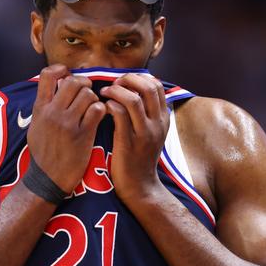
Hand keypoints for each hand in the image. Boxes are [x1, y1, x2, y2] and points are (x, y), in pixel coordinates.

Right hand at [27, 65, 106, 193]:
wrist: (47, 179)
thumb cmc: (43, 152)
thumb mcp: (35, 125)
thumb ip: (44, 105)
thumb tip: (54, 86)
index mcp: (40, 108)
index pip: (47, 75)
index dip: (61, 70)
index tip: (68, 75)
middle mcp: (53, 113)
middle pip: (73, 81)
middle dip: (83, 83)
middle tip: (86, 92)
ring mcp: (68, 124)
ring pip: (88, 94)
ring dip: (94, 98)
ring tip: (92, 108)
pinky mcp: (83, 135)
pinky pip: (98, 110)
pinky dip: (101, 111)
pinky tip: (98, 118)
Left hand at [100, 74, 169, 202]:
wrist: (139, 187)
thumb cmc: (139, 158)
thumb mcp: (151, 134)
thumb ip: (146, 114)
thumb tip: (133, 92)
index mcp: (163, 118)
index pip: (156, 85)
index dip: (138, 77)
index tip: (124, 82)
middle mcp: (157, 123)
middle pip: (148, 87)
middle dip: (128, 79)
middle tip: (113, 84)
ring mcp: (144, 133)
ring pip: (133, 99)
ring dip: (116, 91)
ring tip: (104, 93)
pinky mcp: (129, 142)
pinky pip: (119, 115)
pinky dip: (109, 105)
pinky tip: (102, 108)